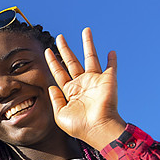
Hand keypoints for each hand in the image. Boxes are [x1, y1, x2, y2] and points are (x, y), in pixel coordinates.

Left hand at [45, 28, 126, 150]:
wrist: (98, 129)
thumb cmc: (79, 126)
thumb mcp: (60, 115)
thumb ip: (55, 100)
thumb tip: (50, 87)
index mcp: (70, 92)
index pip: (59, 72)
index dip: (53, 61)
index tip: (47, 50)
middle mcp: (82, 84)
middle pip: (71, 61)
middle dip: (65, 49)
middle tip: (59, 36)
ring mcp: (95, 81)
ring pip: (90, 57)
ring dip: (88, 44)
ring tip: (85, 30)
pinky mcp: (108, 81)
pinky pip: (111, 67)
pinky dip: (112, 59)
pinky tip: (111, 52)